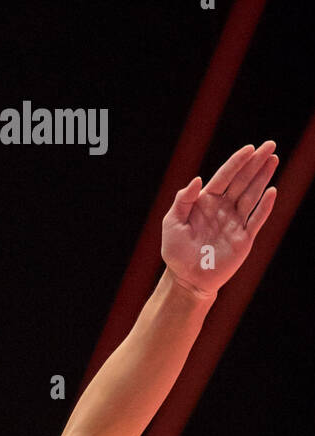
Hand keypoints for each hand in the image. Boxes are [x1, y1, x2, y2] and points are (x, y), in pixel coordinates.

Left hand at [161, 142, 277, 297]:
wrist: (186, 280)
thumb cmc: (176, 252)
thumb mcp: (172, 224)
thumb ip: (182, 201)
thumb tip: (197, 179)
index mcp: (207, 202)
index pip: (224, 177)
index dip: (237, 162)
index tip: (249, 148)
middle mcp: (223, 208)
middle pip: (242, 181)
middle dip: (256, 163)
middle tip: (270, 145)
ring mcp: (235, 222)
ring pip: (252, 195)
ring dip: (263, 178)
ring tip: (273, 160)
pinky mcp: (244, 238)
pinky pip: (256, 219)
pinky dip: (264, 206)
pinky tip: (271, 191)